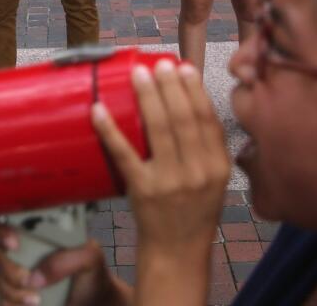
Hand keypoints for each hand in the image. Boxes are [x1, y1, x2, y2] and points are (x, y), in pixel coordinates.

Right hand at [0, 223, 124, 305]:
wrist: (96, 304)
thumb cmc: (92, 275)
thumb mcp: (90, 258)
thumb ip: (67, 259)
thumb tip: (35, 276)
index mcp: (38, 234)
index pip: (10, 224)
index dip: (4, 231)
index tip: (14, 244)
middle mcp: (23, 252)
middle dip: (10, 269)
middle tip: (28, 280)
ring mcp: (17, 275)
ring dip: (14, 291)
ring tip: (37, 300)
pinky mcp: (16, 297)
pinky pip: (2, 301)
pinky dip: (13, 305)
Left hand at [92, 60, 229, 294]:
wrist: (177, 253)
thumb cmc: (194, 212)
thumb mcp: (214, 181)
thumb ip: (207, 147)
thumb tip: (189, 100)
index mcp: (218, 166)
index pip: (207, 119)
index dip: (194, 90)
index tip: (184, 67)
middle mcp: (197, 172)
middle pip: (183, 119)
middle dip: (170, 86)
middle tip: (159, 63)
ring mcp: (169, 182)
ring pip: (158, 130)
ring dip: (147, 97)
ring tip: (138, 74)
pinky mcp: (142, 190)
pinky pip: (124, 154)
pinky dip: (110, 129)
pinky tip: (99, 110)